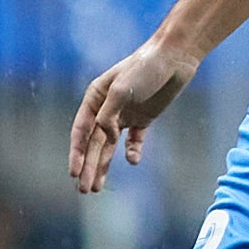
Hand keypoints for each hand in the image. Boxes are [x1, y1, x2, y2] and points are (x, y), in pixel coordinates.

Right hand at [71, 37, 200, 192]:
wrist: (175, 58)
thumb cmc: (145, 68)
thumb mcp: (121, 89)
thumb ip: (108, 115)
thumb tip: (106, 137)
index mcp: (94, 98)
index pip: (80, 131)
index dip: (76, 153)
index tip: (73, 173)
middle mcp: (106, 108)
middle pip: (93, 143)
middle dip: (88, 166)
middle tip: (84, 190)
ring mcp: (125, 115)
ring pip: (110, 146)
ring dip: (103, 166)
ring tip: (96, 188)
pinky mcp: (144, 119)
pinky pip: (134, 141)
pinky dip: (132, 152)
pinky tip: (132, 160)